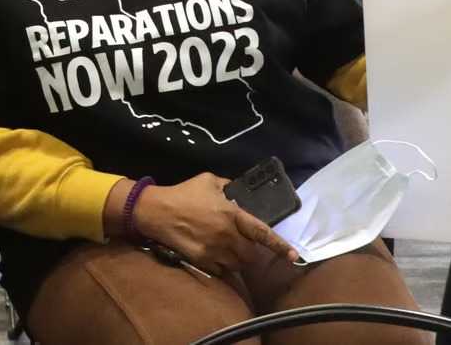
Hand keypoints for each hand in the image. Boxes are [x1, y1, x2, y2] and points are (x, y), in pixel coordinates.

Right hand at [132, 173, 298, 275]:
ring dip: (237, 259)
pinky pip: (221, 270)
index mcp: (232, 215)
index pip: (262, 233)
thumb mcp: (208, 180)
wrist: (156, 211)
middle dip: (250, 250)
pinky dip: (222, 265)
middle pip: (251, 254)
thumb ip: (227, 186)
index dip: (279, 246)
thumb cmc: (183, 193)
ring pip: (238, 264)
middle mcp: (227, 236)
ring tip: (227, 249)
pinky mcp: (203, 261)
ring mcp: (215, 251)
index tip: (294, 256)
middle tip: (241, 242)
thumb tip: (236, 193)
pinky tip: (213, 254)